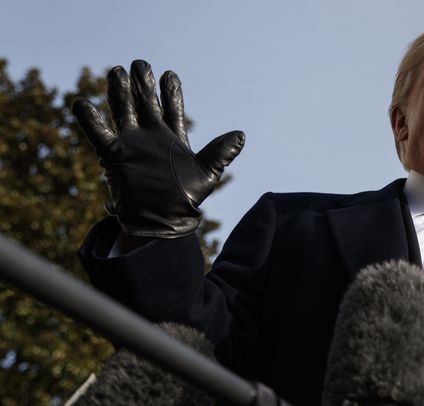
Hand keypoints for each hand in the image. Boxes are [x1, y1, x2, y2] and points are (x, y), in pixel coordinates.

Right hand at [72, 60, 244, 237]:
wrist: (161, 222)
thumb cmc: (185, 200)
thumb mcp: (207, 174)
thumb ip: (220, 153)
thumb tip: (241, 135)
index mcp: (173, 139)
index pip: (172, 110)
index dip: (170, 93)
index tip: (170, 74)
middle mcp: (150, 138)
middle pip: (145, 104)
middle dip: (142, 85)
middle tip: (140, 64)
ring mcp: (131, 145)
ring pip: (123, 112)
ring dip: (119, 93)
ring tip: (116, 72)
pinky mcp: (113, 156)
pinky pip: (99, 134)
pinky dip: (90, 120)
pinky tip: (82, 103)